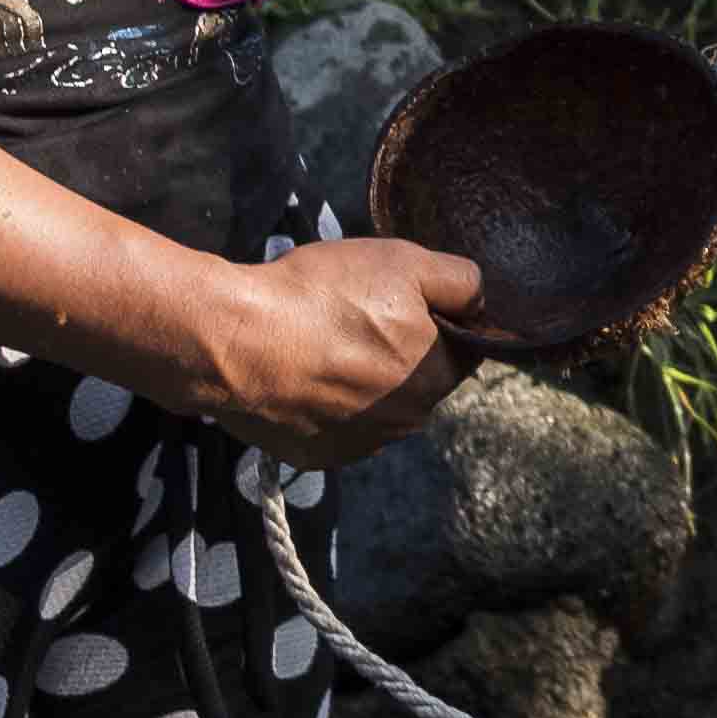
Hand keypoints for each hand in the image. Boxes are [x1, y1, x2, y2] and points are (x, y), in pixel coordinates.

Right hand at [169, 237, 483, 465]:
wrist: (235, 343)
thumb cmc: (322, 296)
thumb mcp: (404, 262)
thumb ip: (459, 280)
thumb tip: (480, 299)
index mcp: (437, 375)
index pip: (465, 349)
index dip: (440, 320)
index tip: (403, 301)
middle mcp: (408, 419)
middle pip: (421, 378)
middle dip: (400, 350)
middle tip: (356, 316)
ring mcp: (362, 443)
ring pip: (381, 404)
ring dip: (365, 379)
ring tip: (324, 343)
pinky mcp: (319, 456)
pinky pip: (339, 425)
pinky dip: (328, 403)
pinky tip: (304, 373)